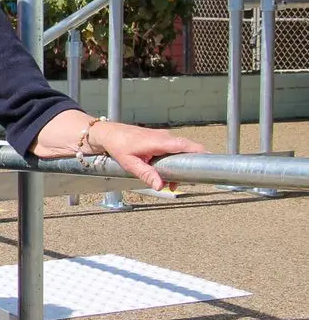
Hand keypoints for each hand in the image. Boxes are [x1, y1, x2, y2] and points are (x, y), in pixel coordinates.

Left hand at [89, 121, 207, 190]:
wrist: (108, 134)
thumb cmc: (118, 146)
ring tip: (171, 183)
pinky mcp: (160, 140)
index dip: (200, 152)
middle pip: (187, 150)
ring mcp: (163, 137)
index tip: (211, 161)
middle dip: (188, 166)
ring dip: (179, 166)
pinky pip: (173, 150)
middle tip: (182, 182)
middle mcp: (165, 137)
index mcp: (160, 141)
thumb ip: (146, 174)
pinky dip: (173, 161)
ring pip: (180, 151)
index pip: (186, 145)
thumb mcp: (130, 163)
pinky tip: (165, 174)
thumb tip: (160, 186)